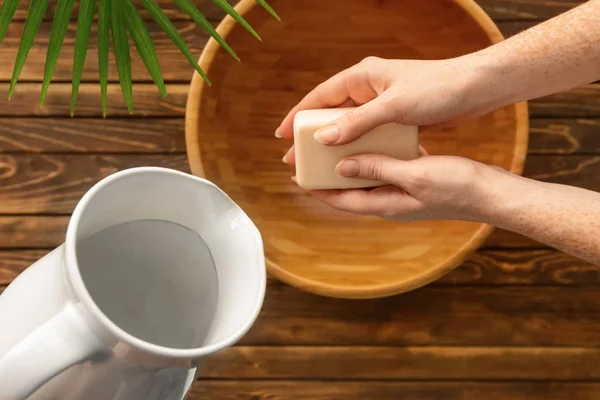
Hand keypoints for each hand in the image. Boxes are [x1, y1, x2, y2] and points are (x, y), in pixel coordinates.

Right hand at [276, 56, 491, 163]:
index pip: (320, 96)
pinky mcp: (396, 113)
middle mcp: (369, 86)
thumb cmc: (437, 90)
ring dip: (335, 142)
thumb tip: (324, 137)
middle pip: (331, 112)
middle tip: (296, 156)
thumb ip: (358, 122)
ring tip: (320, 163)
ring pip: (349, 124)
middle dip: (313, 134)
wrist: (475, 88)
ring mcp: (382, 100)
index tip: (281, 135)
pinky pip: (368, 131)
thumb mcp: (394, 107)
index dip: (297, 115)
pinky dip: (359, 144)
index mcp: (362, 76)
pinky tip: (354, 161)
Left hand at [307, 148, 505, 222]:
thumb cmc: (456, 186)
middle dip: (330, 177)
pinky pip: (389, 169)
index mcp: (386, 204)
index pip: (342, 200)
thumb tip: (342, 167)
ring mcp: (404, 193)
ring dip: (353, 165)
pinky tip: (376, 141)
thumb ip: (377, 169)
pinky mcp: (417, 182)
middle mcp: (390, 202)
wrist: (492, 193)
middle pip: (351, 191)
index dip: (318, 191)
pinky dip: (378, 157)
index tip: (298, 178)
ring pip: (369, 178)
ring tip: (337, 147)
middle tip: (312, 160)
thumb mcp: (413, 175)